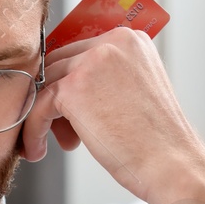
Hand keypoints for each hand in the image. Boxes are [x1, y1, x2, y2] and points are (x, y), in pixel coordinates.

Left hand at [19, 27, 204, 203]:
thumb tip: (63, 87)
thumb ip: (106, 80)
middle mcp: (111, 42)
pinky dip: (34, 129)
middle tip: (64, 133)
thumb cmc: (156, 140)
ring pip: (46, 84)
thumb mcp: (135, 93)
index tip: (69, 113)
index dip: (70, 83)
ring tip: (54, 143)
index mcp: (130, 39)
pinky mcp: (74, 88)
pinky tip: (38, 149)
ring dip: (43, 116)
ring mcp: (91, 61)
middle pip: (60, 64)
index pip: (80, 51)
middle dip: (56, 101)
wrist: (170, 164)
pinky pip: (39, 105)